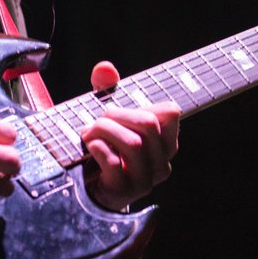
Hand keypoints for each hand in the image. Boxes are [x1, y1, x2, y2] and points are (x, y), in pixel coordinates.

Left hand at [81, 60, 179, 210]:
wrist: (87, 191)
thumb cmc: (103, 150)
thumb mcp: (108, 118)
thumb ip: (107, 89)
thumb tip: (104, 67)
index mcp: (165, 144)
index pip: (170, 112)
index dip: (142, 104)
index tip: (119, 109)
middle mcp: (161, 164)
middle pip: (149, 124)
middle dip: (117, 114)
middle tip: (97, 119)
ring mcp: (145, 180)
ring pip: (133, 143)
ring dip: (104, 131)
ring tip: (88, 133)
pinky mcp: (124, 191)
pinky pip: (113, 161)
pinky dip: (97, 148)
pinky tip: (89, 148)